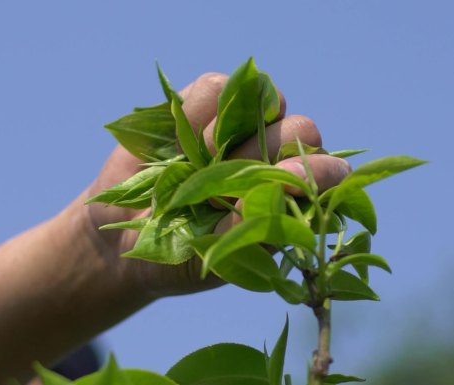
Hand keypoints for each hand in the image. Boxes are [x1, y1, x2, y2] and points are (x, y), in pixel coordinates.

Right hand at [84, 73, 350, 298]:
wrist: (124, 234)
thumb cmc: (181, 254)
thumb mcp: (217, 253)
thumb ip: (254, 224)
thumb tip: (287, 188)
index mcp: (289, 196)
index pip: (328, 171)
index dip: (319, 171)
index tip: (290, 180)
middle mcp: (272, 156)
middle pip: (302, 128)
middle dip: (265, 151)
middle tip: (223, 180)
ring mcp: (240, 127)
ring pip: (266, 100)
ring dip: (227, 134)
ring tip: (194, 163)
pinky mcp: (203, 105)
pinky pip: (217, 87)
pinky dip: (196, 112)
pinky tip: (177, 143)